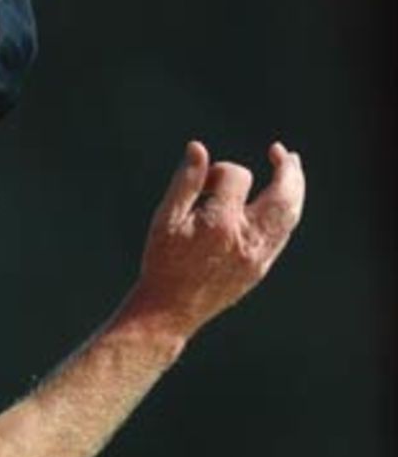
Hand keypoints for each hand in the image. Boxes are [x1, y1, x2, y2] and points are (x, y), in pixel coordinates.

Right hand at [127, 140, 304, 335]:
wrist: (170, 309)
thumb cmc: (162, 261)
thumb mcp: (165, 219)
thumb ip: (185, 182)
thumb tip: (197, 148)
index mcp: (220, 222)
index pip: (236, 176)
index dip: (220, 171)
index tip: (202, 181)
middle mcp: (246, 238)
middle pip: (284, 195)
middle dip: (287, 169)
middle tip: (281, 151)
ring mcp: (259, 255)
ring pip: (291, 215)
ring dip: (294, 188)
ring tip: (291, 168)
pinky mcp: (261, 267)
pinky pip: (283, 233)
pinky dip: (286, 211)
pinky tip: (280, 200)